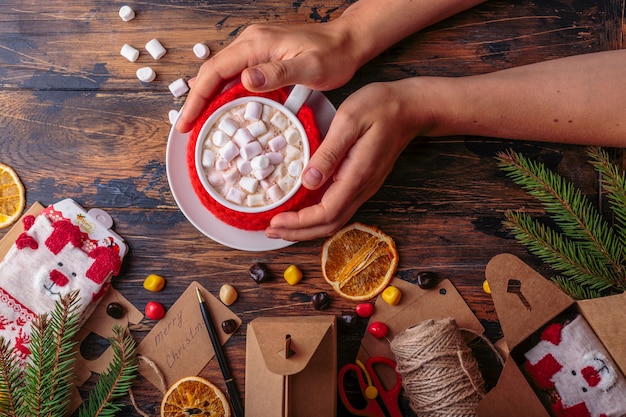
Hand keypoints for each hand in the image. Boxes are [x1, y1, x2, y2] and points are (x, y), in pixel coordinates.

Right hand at [176, 22, 361, 132]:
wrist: (348, 42)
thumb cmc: (333, 55)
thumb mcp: (309, 67)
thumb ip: (278, 73)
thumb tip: (246, 80)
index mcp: (257, 43)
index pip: (215, 70)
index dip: (197, 97)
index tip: (187, 121)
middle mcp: (251, 42)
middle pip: (212, 71)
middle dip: (196, 99)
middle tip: (187, 127)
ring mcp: (255, 47)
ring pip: (220, 72)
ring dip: (207, 96)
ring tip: (198, 121)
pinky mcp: (262, 55)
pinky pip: (234, 73)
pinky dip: (222, 91)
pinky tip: (220, 107)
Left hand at [266, 79, 430, 240]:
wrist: (410, 108)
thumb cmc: (380, 108)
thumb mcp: (349, 121)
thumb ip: (328, 153)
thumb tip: (308, 182)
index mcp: (357, 175)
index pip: (326, 213)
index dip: (299, 222)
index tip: (276, 221)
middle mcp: (362, 188)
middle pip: (329, 225)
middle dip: (298, 232)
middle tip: (272, 230)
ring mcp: (364, 187)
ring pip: (335, 220)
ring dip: (307, 228)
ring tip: (282, 225)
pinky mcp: (363, 182)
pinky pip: (339, 209)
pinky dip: (318, 217)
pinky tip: (303, 211)